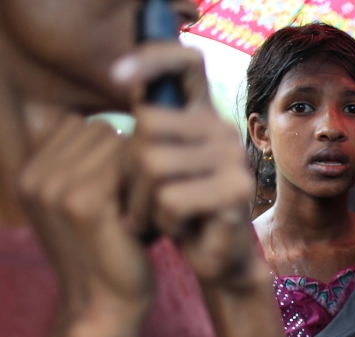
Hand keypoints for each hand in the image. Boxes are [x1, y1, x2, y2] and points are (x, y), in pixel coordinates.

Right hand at [18, 114, 152, 326]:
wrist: (104, 306)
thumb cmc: (111, 249)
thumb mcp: (89, 200)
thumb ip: (91, 160)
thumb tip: (128, 111)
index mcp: (30, 172)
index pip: (82, 126)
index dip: (111, 154)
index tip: (117, 192)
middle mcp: (36, 176)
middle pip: (101, 130)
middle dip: (126, 160)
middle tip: (131, 203)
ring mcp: (56, 187)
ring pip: (118, 144)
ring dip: (138, 173)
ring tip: (136, 210)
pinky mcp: (85, 202)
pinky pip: (132, 166)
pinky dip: (147, 188)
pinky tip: (144, 220)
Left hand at [112, 44, 257, 291]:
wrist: (217, 260)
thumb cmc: (179, 212)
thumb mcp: (155, 166)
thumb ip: (145, 133)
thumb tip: (118, 84)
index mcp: (203, 116)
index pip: (183, 61)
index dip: (152, 57)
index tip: (117, 75)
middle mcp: (223, 129)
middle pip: (147, 126)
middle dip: (127, 171)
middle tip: (135, 201)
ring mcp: (234, 159)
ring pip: (153, 164)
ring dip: (142, 202)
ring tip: (155, 218)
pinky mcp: (236, 192)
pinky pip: (171, 198)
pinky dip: (163, 222)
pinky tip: (179, 229)